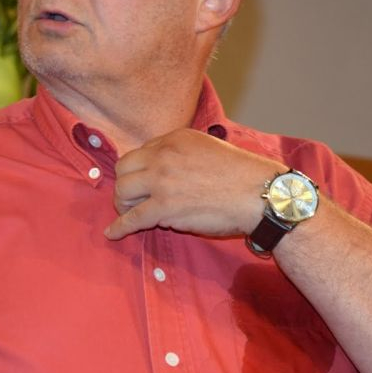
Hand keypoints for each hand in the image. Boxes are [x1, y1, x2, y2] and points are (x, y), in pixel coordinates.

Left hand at [104, 129, 285, 240]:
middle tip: (131, 198)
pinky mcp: (163, 207)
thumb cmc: (242, 176)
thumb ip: (185, 153)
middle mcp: (163, 155)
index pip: (141, 152)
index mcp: (175, 138)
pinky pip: (131, 218)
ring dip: (122, 204)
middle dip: (125, 184)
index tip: (141, 182)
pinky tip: (112, 234)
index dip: (139, 170)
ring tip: (128, 214)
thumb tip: (170, 167)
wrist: (259, 195)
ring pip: (122, 191)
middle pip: (124, 168)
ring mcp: (161, 181)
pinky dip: (119, 227)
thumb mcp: (209, 148)